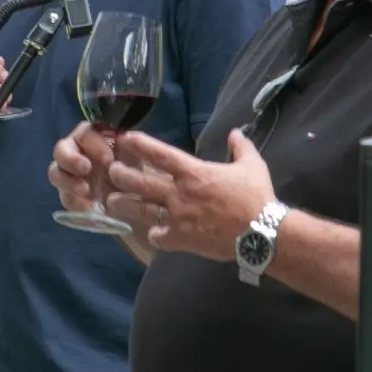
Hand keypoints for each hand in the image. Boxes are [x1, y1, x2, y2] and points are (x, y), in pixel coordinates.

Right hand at [48, 122, 153, 232]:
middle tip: (86, 169)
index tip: (108, 159)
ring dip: (68, 181)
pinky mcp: (70, 195)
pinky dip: (74, 201)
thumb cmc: (141, 171)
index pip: (85, 133)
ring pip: (55, 172)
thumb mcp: (140, 156)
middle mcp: (78, 152)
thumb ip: (130, 145)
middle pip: (61, 149)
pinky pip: (64, 197)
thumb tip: (121, 139)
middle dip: (71, 159)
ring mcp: (71, 175)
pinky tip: (87, 208)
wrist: (144, 200)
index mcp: (95, 138)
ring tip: (86, 191)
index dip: (93, 144)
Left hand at [109, 128, 275, 258]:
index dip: (140, 145)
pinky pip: (158, 237)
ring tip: (111, 202)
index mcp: (193, 172)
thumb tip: (236, 132)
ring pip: (141, 210)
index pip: (159, 154)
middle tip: (111, 171)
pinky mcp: (181, 239)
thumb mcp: (252, 165)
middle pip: (140, 182)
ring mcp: (177, 218)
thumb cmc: (256, 197)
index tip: (126, 139)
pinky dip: (154, 235)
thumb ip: (241, 147)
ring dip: (124, 205)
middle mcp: (179, 193)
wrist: (260, 234)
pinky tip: (153, 234)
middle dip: (121, 175)